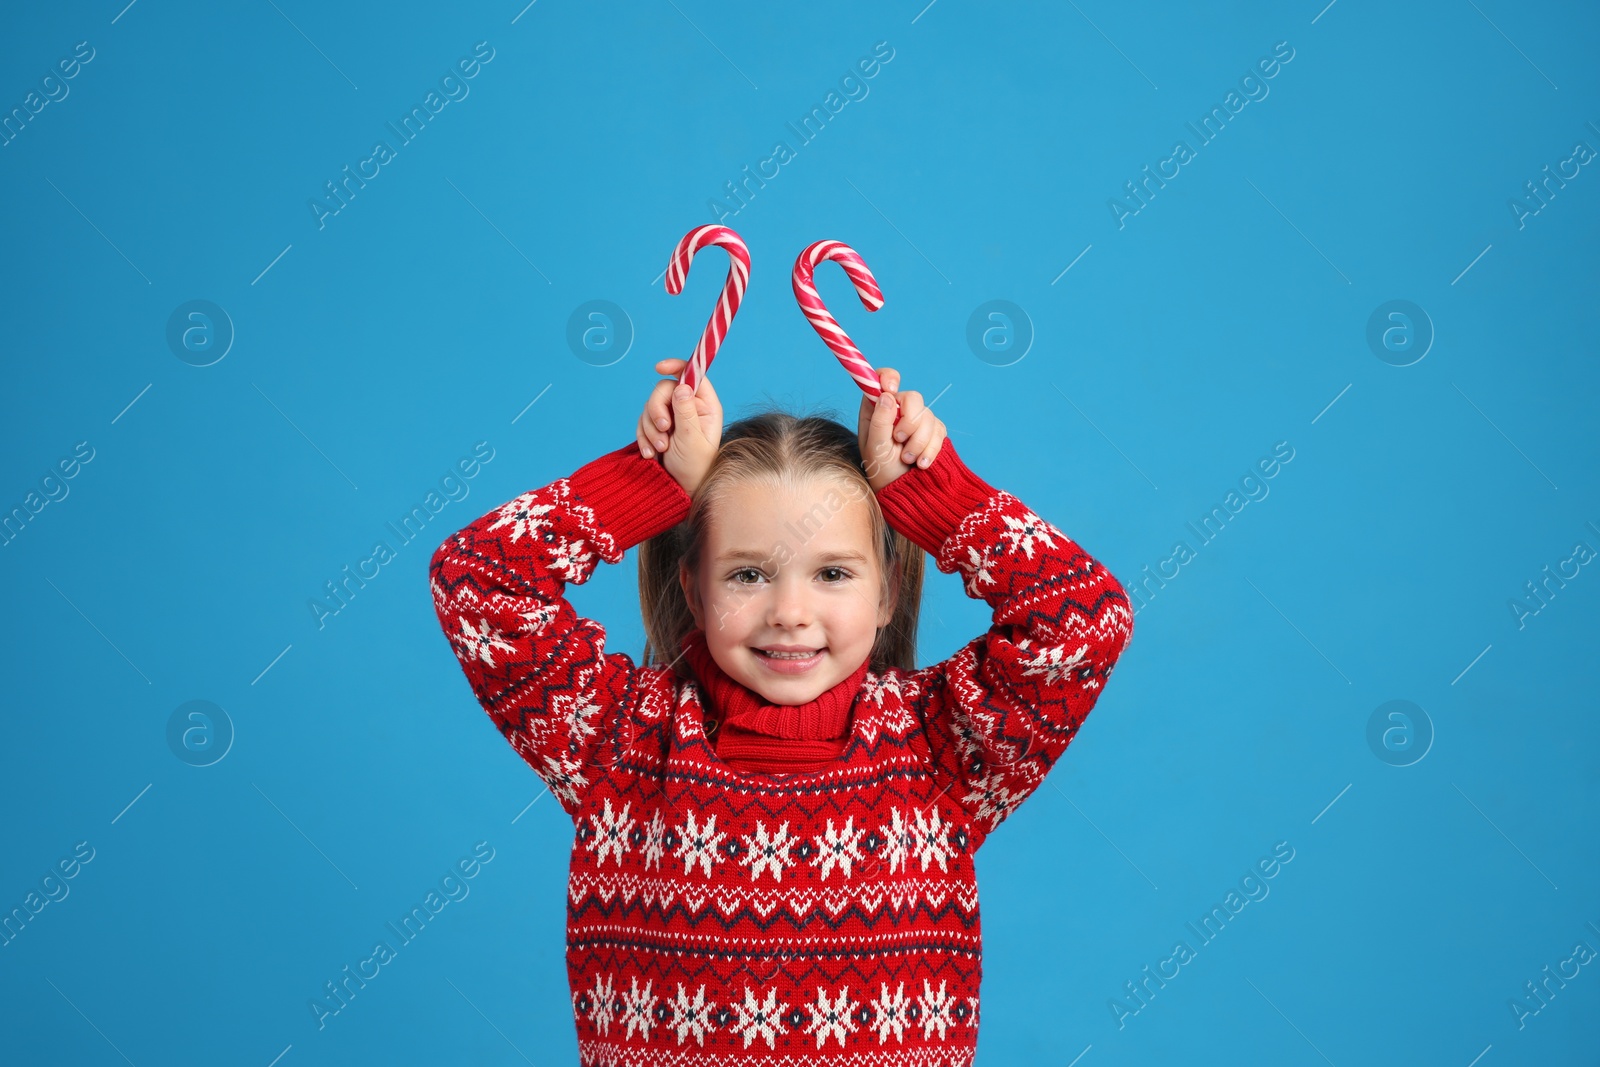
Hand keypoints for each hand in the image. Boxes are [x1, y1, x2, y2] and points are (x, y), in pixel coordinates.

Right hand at [638, 358, 721, 495]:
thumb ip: (686, 412)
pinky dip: (643, 436)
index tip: (659, 368)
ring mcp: (673, 417)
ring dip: (651, 429)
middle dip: (658, 409)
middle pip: (664, 390)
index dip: (677, 367)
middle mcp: (689, 407)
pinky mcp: (658, 427)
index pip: (693, 375)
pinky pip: (642, 421)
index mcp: (705, 406)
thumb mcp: (692, 439)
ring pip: (650, 406)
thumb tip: (682, 386)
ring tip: (661, 449)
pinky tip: (652, 453)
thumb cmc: (695, 467)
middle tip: (663, 429)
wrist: (682, 488)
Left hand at [857, 366, 946, 492]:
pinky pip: (940, 431)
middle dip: (909, 422)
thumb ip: (879, 420)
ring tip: (908, 459)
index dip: (889, 378)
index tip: (891, 389)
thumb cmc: (882, 469)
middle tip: (899, 440)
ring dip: (918, 442)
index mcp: (877, 409)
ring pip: (928, 416)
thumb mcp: (875, 447)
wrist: (905, 491)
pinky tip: (921, 463)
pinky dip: (930, 449)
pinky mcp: (934, 432)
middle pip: (913, 397)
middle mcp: (898, 410)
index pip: (883, 379)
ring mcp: (917, 420)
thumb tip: (887, 396)